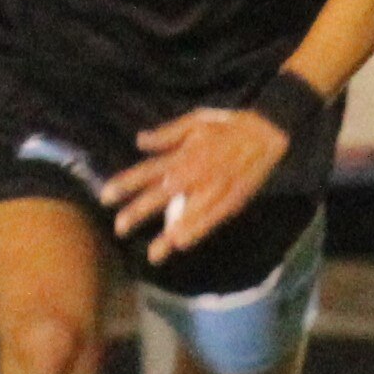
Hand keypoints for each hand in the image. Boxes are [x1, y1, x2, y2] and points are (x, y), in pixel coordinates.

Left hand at [102, 107, 287, 264]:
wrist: (268, 131)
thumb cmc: (229, 124)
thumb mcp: (196, 120)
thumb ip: (167, 134)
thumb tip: (140, 141)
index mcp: (184, 153)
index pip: (148, 171)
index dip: (126, 184)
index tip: (105, 197)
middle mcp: (195, 172)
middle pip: (162, 194)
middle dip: (139, 212)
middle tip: (120, 229)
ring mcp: (214, 187)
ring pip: (188, 212)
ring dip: (169, 232)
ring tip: (154, 252)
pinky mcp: (233, 198)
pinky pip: (213, 217)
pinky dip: (198, 229)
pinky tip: (184, 243)